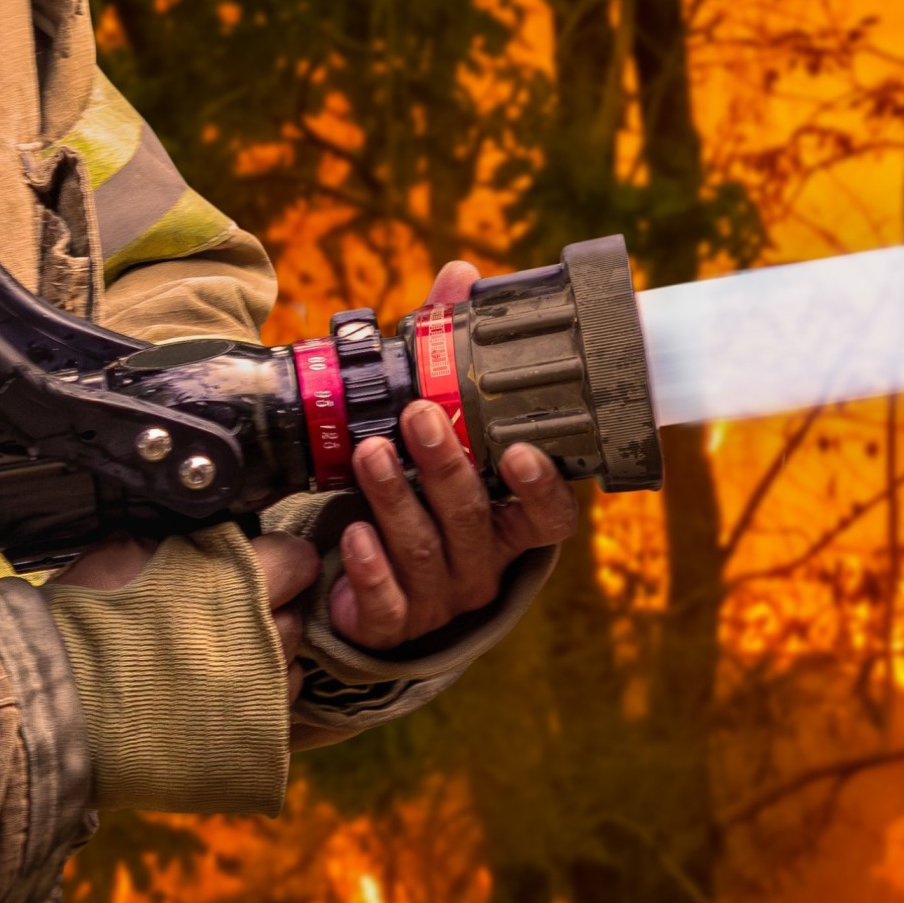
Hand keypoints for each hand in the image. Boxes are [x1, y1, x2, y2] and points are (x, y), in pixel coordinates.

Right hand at [53, 532, 318, 701]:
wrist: (52, 706)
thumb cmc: (81, 626)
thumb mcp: (130, 549)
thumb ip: (189, 542)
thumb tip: (220, 536)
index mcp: (234, 583)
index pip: (297, 560)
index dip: (279, 560)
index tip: (264, 565)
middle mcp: (259, 640)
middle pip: (295, 617)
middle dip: (269, 612)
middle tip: (223, 618)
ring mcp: (259, 698)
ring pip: (291, 670)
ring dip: (266, 662)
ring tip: (212, 664)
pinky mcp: (249, 744)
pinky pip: (276, 718)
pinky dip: (254, 707)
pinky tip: (212, 701)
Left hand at [329, 262, 579, 651]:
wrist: (371, 591)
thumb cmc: (420, 504)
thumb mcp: (440, 439)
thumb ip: (451, 361)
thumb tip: (461, 277)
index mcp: (508, 527)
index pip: (550, 517)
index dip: (542, 488)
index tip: (522, 451)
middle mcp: (483, 566)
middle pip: (474, 520)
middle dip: (445, 467)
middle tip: (417, 417)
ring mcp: (440, 600)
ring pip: (426, 552)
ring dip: (396, 500)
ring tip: (369, 454)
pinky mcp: (392, 625)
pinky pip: (386, 601)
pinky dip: (369, 566)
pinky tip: (353, 533)